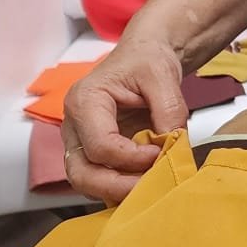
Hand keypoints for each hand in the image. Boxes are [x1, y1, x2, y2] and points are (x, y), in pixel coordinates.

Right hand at [61, 37, 186, 204]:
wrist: (145, 57)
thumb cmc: (145, 60)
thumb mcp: (162, 75)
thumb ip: (169, 109)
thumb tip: (172, 144)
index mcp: (84, 101)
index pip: (100, 146)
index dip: (132, 158)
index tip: (159, 153)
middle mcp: (74, 126)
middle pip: (82, 173)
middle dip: (118, 187)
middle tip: (152, 185)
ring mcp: (81, 142)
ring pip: (87, 182)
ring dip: (119, 190)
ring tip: (150, 183)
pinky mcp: (93, 153)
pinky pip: (100, 180)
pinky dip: (120, 187)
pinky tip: (144, 180)